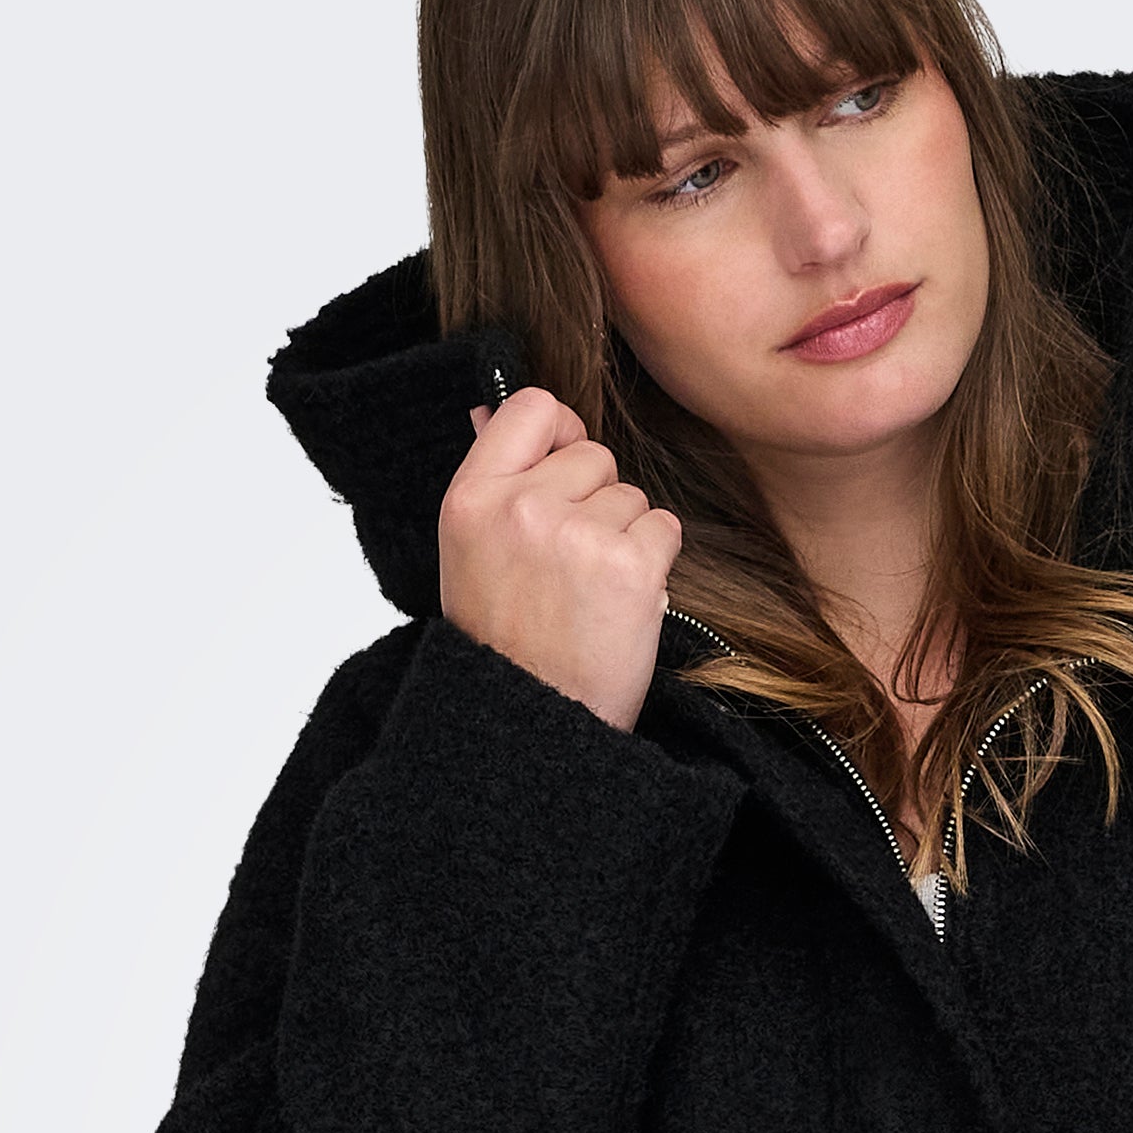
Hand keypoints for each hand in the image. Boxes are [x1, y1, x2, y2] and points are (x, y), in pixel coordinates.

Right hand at [437, 387, 682, 732]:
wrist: (531, 725)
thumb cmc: (503, 643)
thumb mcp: (468, 554)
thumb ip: (491, 482)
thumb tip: (494, 407)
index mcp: (470, 499)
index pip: (531, 408)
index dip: (560, 432)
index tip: (564, 467)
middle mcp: (520, 508)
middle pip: (593, 455)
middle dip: (595, 500)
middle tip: (570, 565)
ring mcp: (576, 535)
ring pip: (631, 495)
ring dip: (625, 538)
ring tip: (591, 592)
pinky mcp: (629, 567)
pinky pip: (664, 527)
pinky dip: (655, 563)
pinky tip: (622, 602)